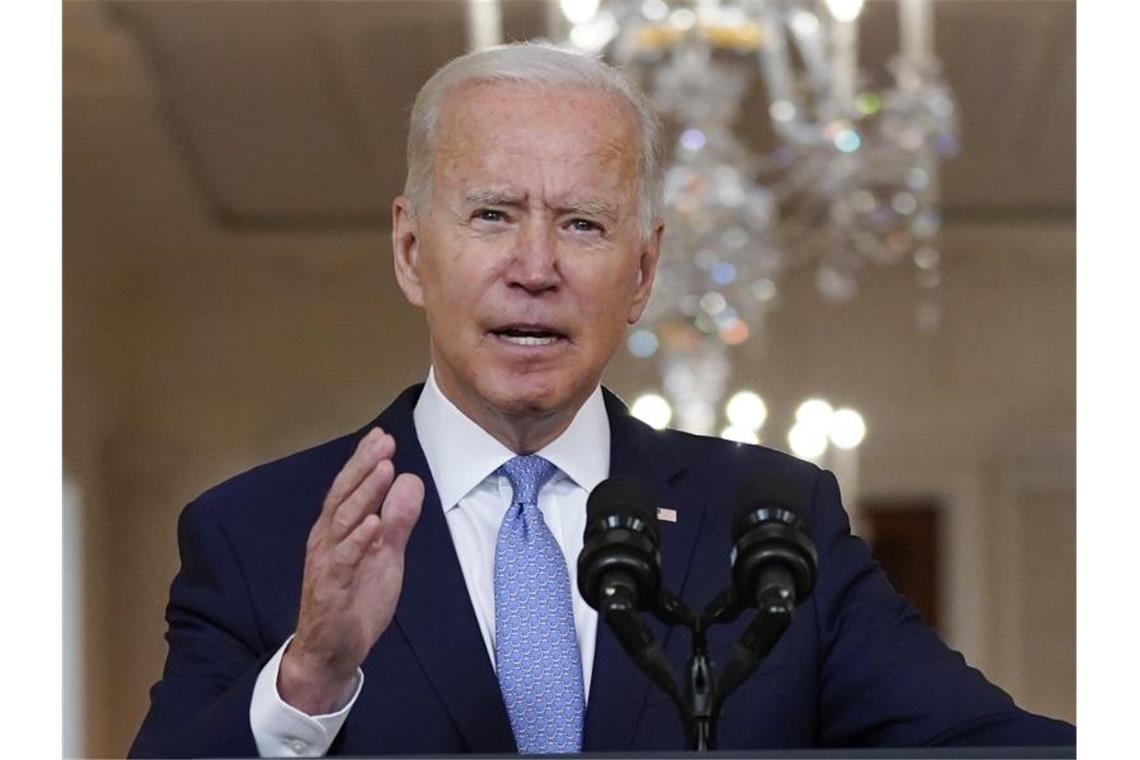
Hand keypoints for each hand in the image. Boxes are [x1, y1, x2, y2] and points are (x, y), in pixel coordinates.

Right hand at [278, 427, 423, 713]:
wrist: (331, 651)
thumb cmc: (355, 599)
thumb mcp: (386, 555)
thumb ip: (398, 520)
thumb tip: (409, 481)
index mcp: (338, 529)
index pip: (350, 488)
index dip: (364, 461)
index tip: (382, 436)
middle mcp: (326, 540)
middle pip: (344, 496)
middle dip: (364, 466)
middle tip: (384, 441)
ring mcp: (326, 563)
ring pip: (344, 521)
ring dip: (364, 493)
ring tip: (383, 468)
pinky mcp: (329, 589)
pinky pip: (343, 561)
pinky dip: (358, 541)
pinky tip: (374, 523)